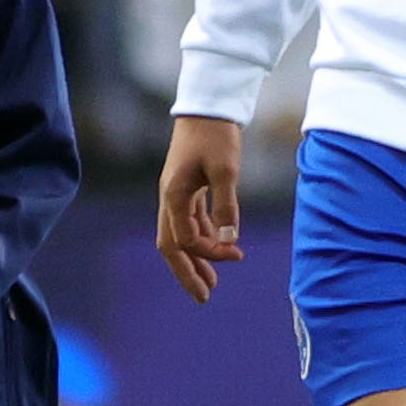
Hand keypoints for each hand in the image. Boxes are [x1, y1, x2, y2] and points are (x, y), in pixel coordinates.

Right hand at [157, 114, 244, 302]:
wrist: (208, 107)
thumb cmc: (216, 136)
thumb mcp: (226, 171)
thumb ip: (226, 207)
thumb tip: (230, 240)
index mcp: (173, 196)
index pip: (185, 239)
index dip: (209, 252)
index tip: (236, 254)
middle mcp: (169, 198)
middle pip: (171, 246)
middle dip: (186, 273)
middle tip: (204, 298)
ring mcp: (175, 194)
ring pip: (180, 236)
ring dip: (196, 258)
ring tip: (213, 281)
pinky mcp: (186, 188)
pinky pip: (190, 221)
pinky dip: (203, 237)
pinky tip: (220, 246)